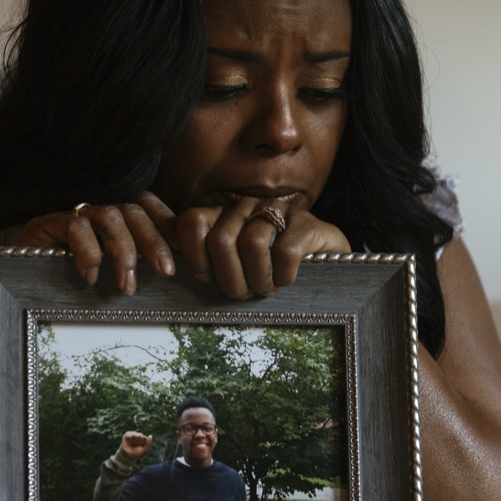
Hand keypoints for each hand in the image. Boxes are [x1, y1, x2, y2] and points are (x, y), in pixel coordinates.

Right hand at [15, 192, 177, 292]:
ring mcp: (73, 214)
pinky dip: (88, 252)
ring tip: (127, 285)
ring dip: (123, 251)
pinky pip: (75, 226)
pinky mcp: (48, 223)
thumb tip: (176, 278)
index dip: (168, 224)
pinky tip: (90, 277)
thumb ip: (137, 268)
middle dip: (154, 241)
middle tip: (166, 272)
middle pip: (135, 210)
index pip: (149, 205)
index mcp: (117, 216)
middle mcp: (98, 210)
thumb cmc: (70, 278)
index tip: (185, 254)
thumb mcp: (109, 273)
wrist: (15, 274)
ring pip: (109, 216)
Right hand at [120, 431, 152, 458]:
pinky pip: (128, 433)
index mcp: (143, 440)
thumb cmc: (137, 453)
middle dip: (137, 441)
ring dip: (133, 438)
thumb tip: (151, 435)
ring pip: (134, 433)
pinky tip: (129, 438)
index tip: (140, 447)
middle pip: (140, 435)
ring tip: (132, 443)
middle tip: (135, 445)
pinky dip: (129, 435)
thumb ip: (148, 443)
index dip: (142, 442)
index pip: (144, 438)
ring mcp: (133, 435)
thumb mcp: (144, 450)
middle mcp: (138, 437)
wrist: (128, 456)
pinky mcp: (127, 436)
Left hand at [174, 196, 349, 298]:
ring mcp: (279, 211)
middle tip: (243, 293)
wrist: (330, 266)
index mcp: (224, 213)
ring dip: (258, 279)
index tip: (206, 278)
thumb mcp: (232, 265)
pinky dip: (283, 275)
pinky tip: (287, 280)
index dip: (194, 256)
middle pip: (220, 240)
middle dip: (229, 279)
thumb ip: (203, 261)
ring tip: (266, 289)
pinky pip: (285, 251)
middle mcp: (248, 206)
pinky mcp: (308, 224)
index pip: (192, 221)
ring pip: (252, 243)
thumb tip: (169, 271)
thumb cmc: (270, 271)